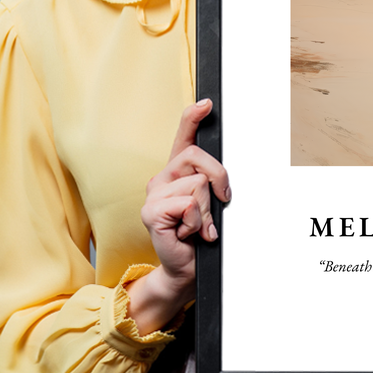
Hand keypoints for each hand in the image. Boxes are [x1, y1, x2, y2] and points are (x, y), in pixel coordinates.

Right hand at [126, 99, 230, 333]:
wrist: (186, 268)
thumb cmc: (200, 235)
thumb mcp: (211, 204)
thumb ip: (212, 184)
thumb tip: (222, 176)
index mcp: (177, 172)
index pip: (183, 137)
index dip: (193, 118)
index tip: (207, 103)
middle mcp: (162, 178)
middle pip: (198, 157)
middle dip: (219, 179)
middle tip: (220, 203)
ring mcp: (153, 194)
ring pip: (198, 184)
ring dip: (207, 210)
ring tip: (199, 226)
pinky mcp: (151, 212)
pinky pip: (188, 204)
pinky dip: (197, 222)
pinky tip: (188, 234)